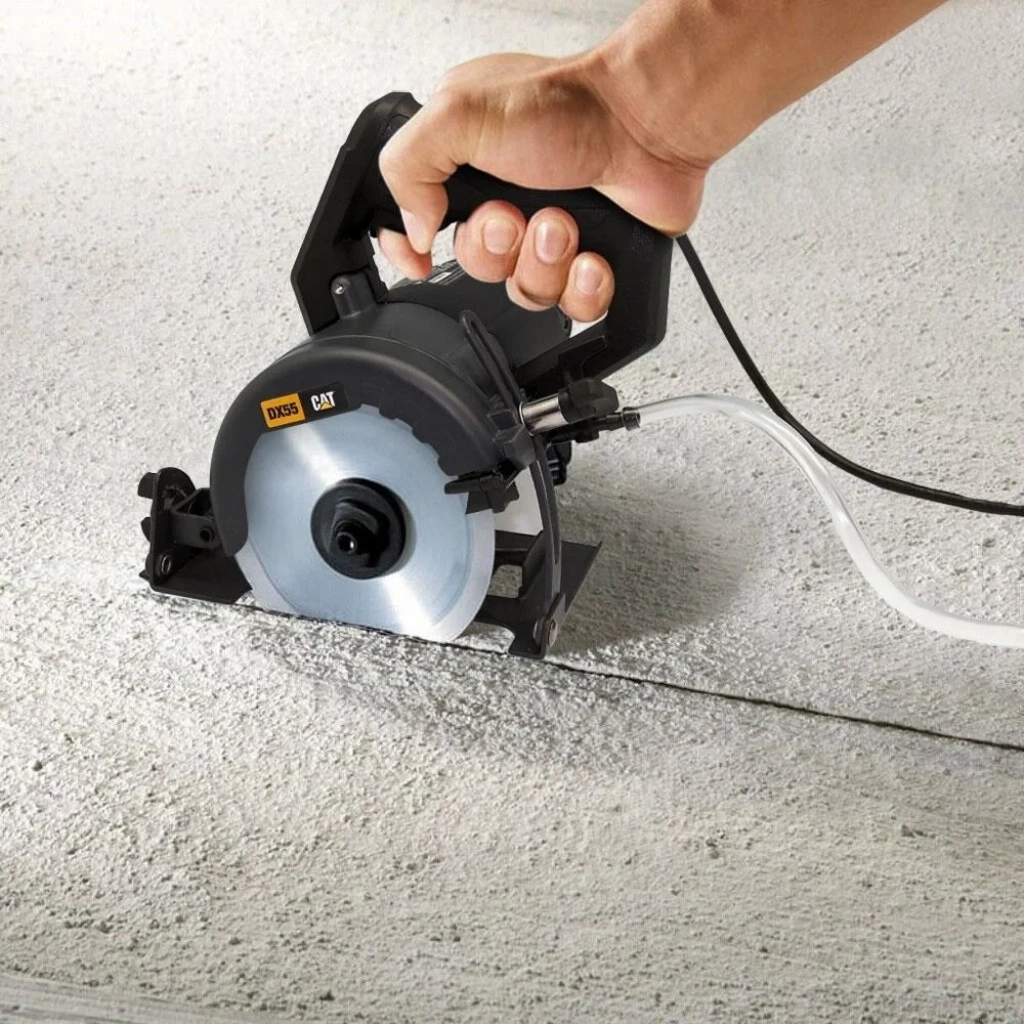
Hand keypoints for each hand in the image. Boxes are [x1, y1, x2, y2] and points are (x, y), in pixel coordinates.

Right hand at [377, 51, 708, 321]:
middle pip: (475, 267)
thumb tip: (409, 230)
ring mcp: (551, 236)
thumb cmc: (572, 106)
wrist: (649, 125)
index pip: (416, 224)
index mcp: (467, 168)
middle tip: (517, 215)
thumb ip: (409, 166)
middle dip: (497, 249)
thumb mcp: (460, 111)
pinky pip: (574, 309)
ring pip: (525, 293)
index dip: (412, 251)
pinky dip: (584, 286)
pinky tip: (592, 254)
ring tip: (564, 223)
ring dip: (544, 263)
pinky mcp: (591, 262)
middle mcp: (508, 204)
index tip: (422, 259)